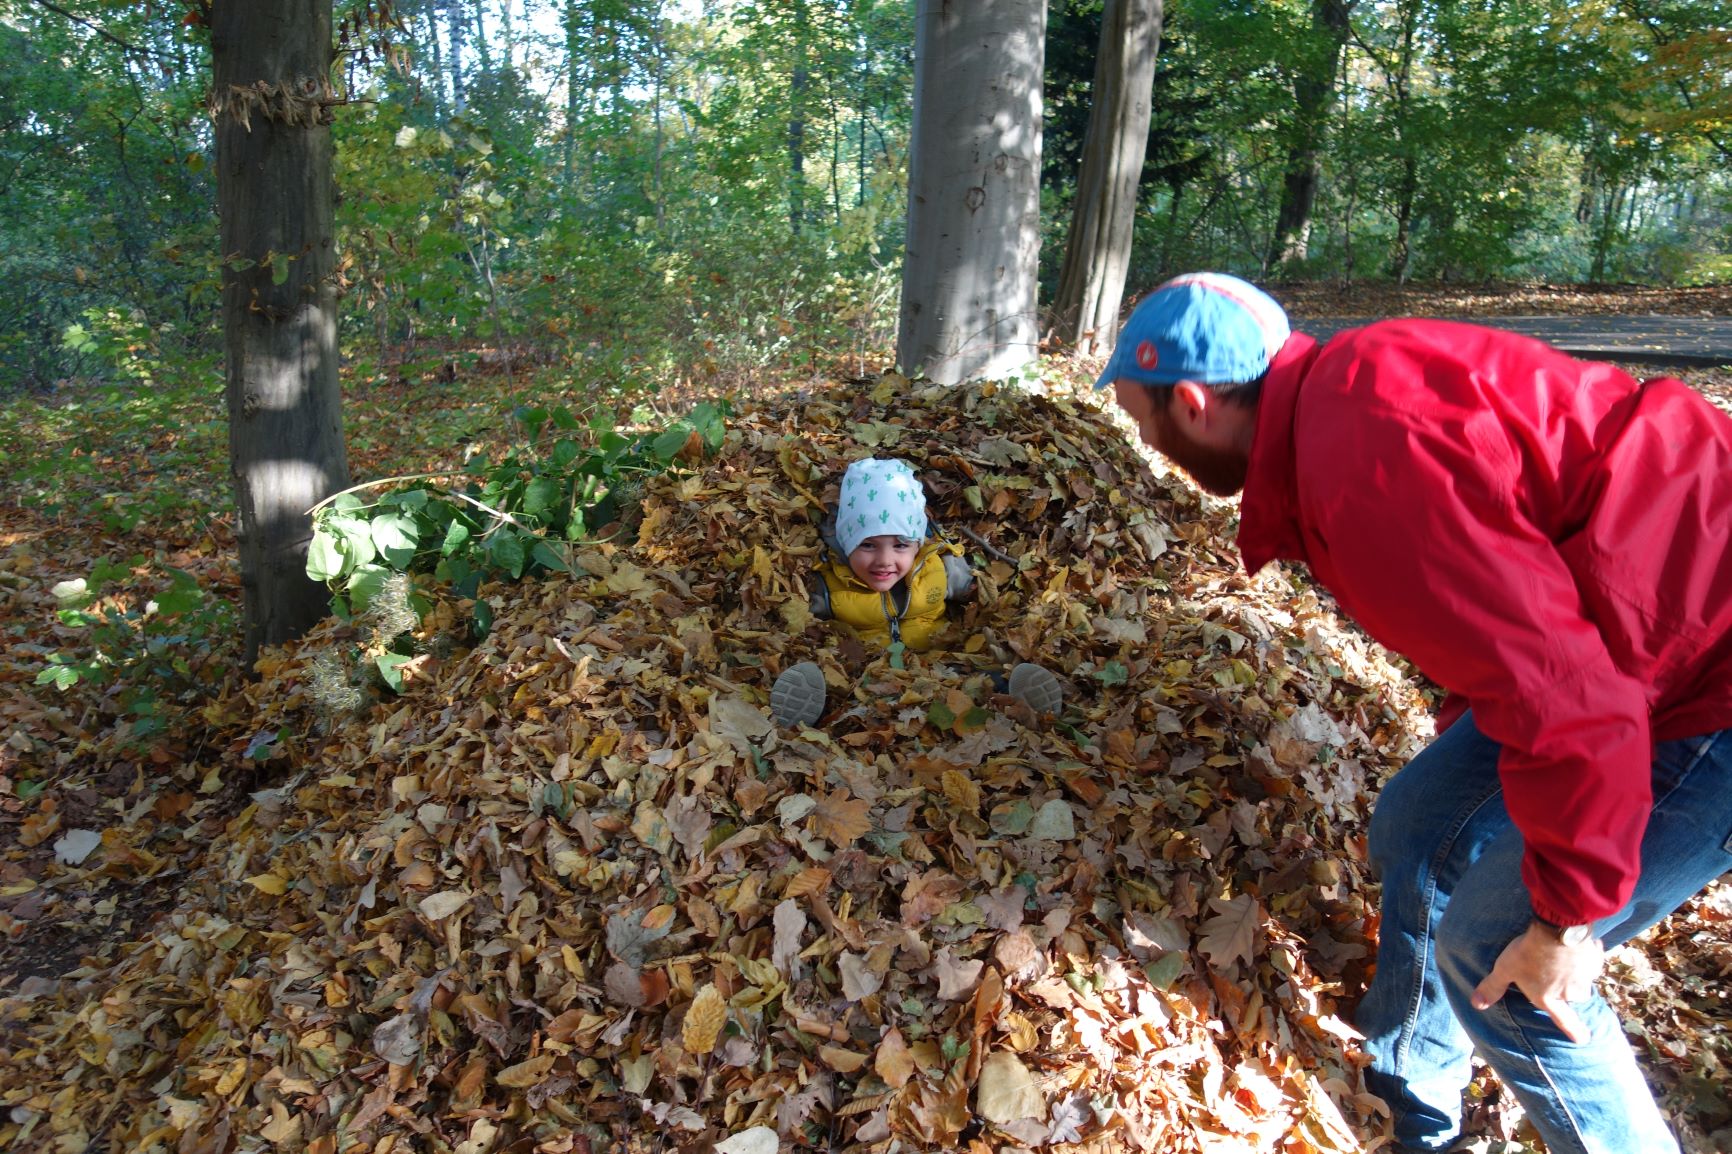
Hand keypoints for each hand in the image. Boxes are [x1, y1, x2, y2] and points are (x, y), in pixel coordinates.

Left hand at [1470, 922, 1604, 1041]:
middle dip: (1566, 986)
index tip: (1583, 1039)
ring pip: (1583, 977)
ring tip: (1561, 952)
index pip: (1563, 1020)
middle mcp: (1571, 993)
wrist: (1556, 931)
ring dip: (1575, 968)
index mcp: (1549, 999)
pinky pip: (1592, 958)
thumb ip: (1493, 987)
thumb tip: (1476, 1004)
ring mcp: (1585, 977)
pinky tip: (1575, 941)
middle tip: (1555, 971)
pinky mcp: (1595, 960)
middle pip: (1572, 995)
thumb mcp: (1505, 970)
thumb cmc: (1528, 953)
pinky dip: (1585, 952)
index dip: (1574, 1031)